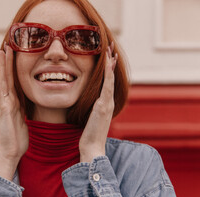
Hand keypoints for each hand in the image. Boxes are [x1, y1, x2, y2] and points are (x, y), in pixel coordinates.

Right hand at [0, 44, 28, 180]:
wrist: (10, 153)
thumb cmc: (17, 139)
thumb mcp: (22, 121)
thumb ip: (21, 110)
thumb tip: (23, 104)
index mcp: (12, 103)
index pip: (11, 82)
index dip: (10, 68)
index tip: (11, 55)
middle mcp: (6, 101)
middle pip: (4, 78)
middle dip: (4, 62)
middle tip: (4, 45)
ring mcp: (4, 104)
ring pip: (1, 81)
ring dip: (0, 65)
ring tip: (0, 50)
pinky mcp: (4, 109)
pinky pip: (1, 91)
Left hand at [79, 42, 117, 161]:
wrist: (92, 147)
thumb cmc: (89, 136)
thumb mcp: (90, 119)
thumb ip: (91, 111)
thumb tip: (88, 106)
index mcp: (104, 104)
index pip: (107, 82)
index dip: (108, 69)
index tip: (108, 56)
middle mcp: (108, 102)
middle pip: (111, 78)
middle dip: (111, 62)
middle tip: (111, 47)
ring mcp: (107, 104)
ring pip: (110, 80)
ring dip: (110, 64)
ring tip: (110, 50)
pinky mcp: (103, 106)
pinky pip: (107, 87)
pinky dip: (108, 75)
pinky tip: (108, 64)